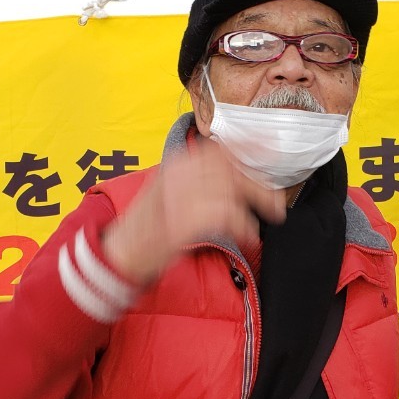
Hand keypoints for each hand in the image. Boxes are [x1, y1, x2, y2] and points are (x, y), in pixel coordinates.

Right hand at [102, 141, 285, 283]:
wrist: (122, 252)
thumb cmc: (149, 227)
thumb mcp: (172, 192)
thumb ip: (199, 180)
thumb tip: (236, 178)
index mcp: (177, 164)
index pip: (220, 150)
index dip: (250, 147)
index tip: (272, 149)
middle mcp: (179, 174)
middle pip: (231, 169)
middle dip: (259, 185)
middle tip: (276, 203)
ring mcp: (180, 196)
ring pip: (233, 190)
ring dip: (256, 204)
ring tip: (265, 220)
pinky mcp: (183, 221)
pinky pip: (226, 215)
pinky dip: (242, 225)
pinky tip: (247, 234)